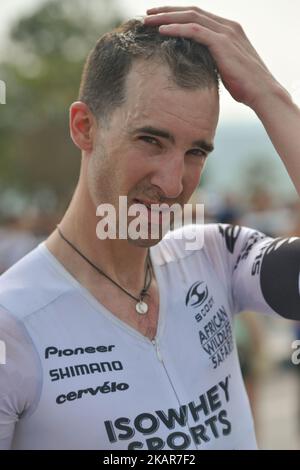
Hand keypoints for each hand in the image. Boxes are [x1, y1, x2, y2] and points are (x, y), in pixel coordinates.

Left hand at [144, 6, 279, 108]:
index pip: (198, 16)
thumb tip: (198, 66)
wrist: (262, 92)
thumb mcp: (226, 68)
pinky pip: (194, 30)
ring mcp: (225, 32)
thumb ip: (213, 60)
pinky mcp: (222, 43)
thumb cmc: (245, 86)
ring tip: (148, 22)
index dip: (177, 15)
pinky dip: (176, 29)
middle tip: (147, 15)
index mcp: (228, 30)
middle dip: (168, 12)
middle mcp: (227, 26)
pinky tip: (161, 31)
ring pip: (190, 17)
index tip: (159, 20)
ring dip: (167, 18)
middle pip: (191, 11)